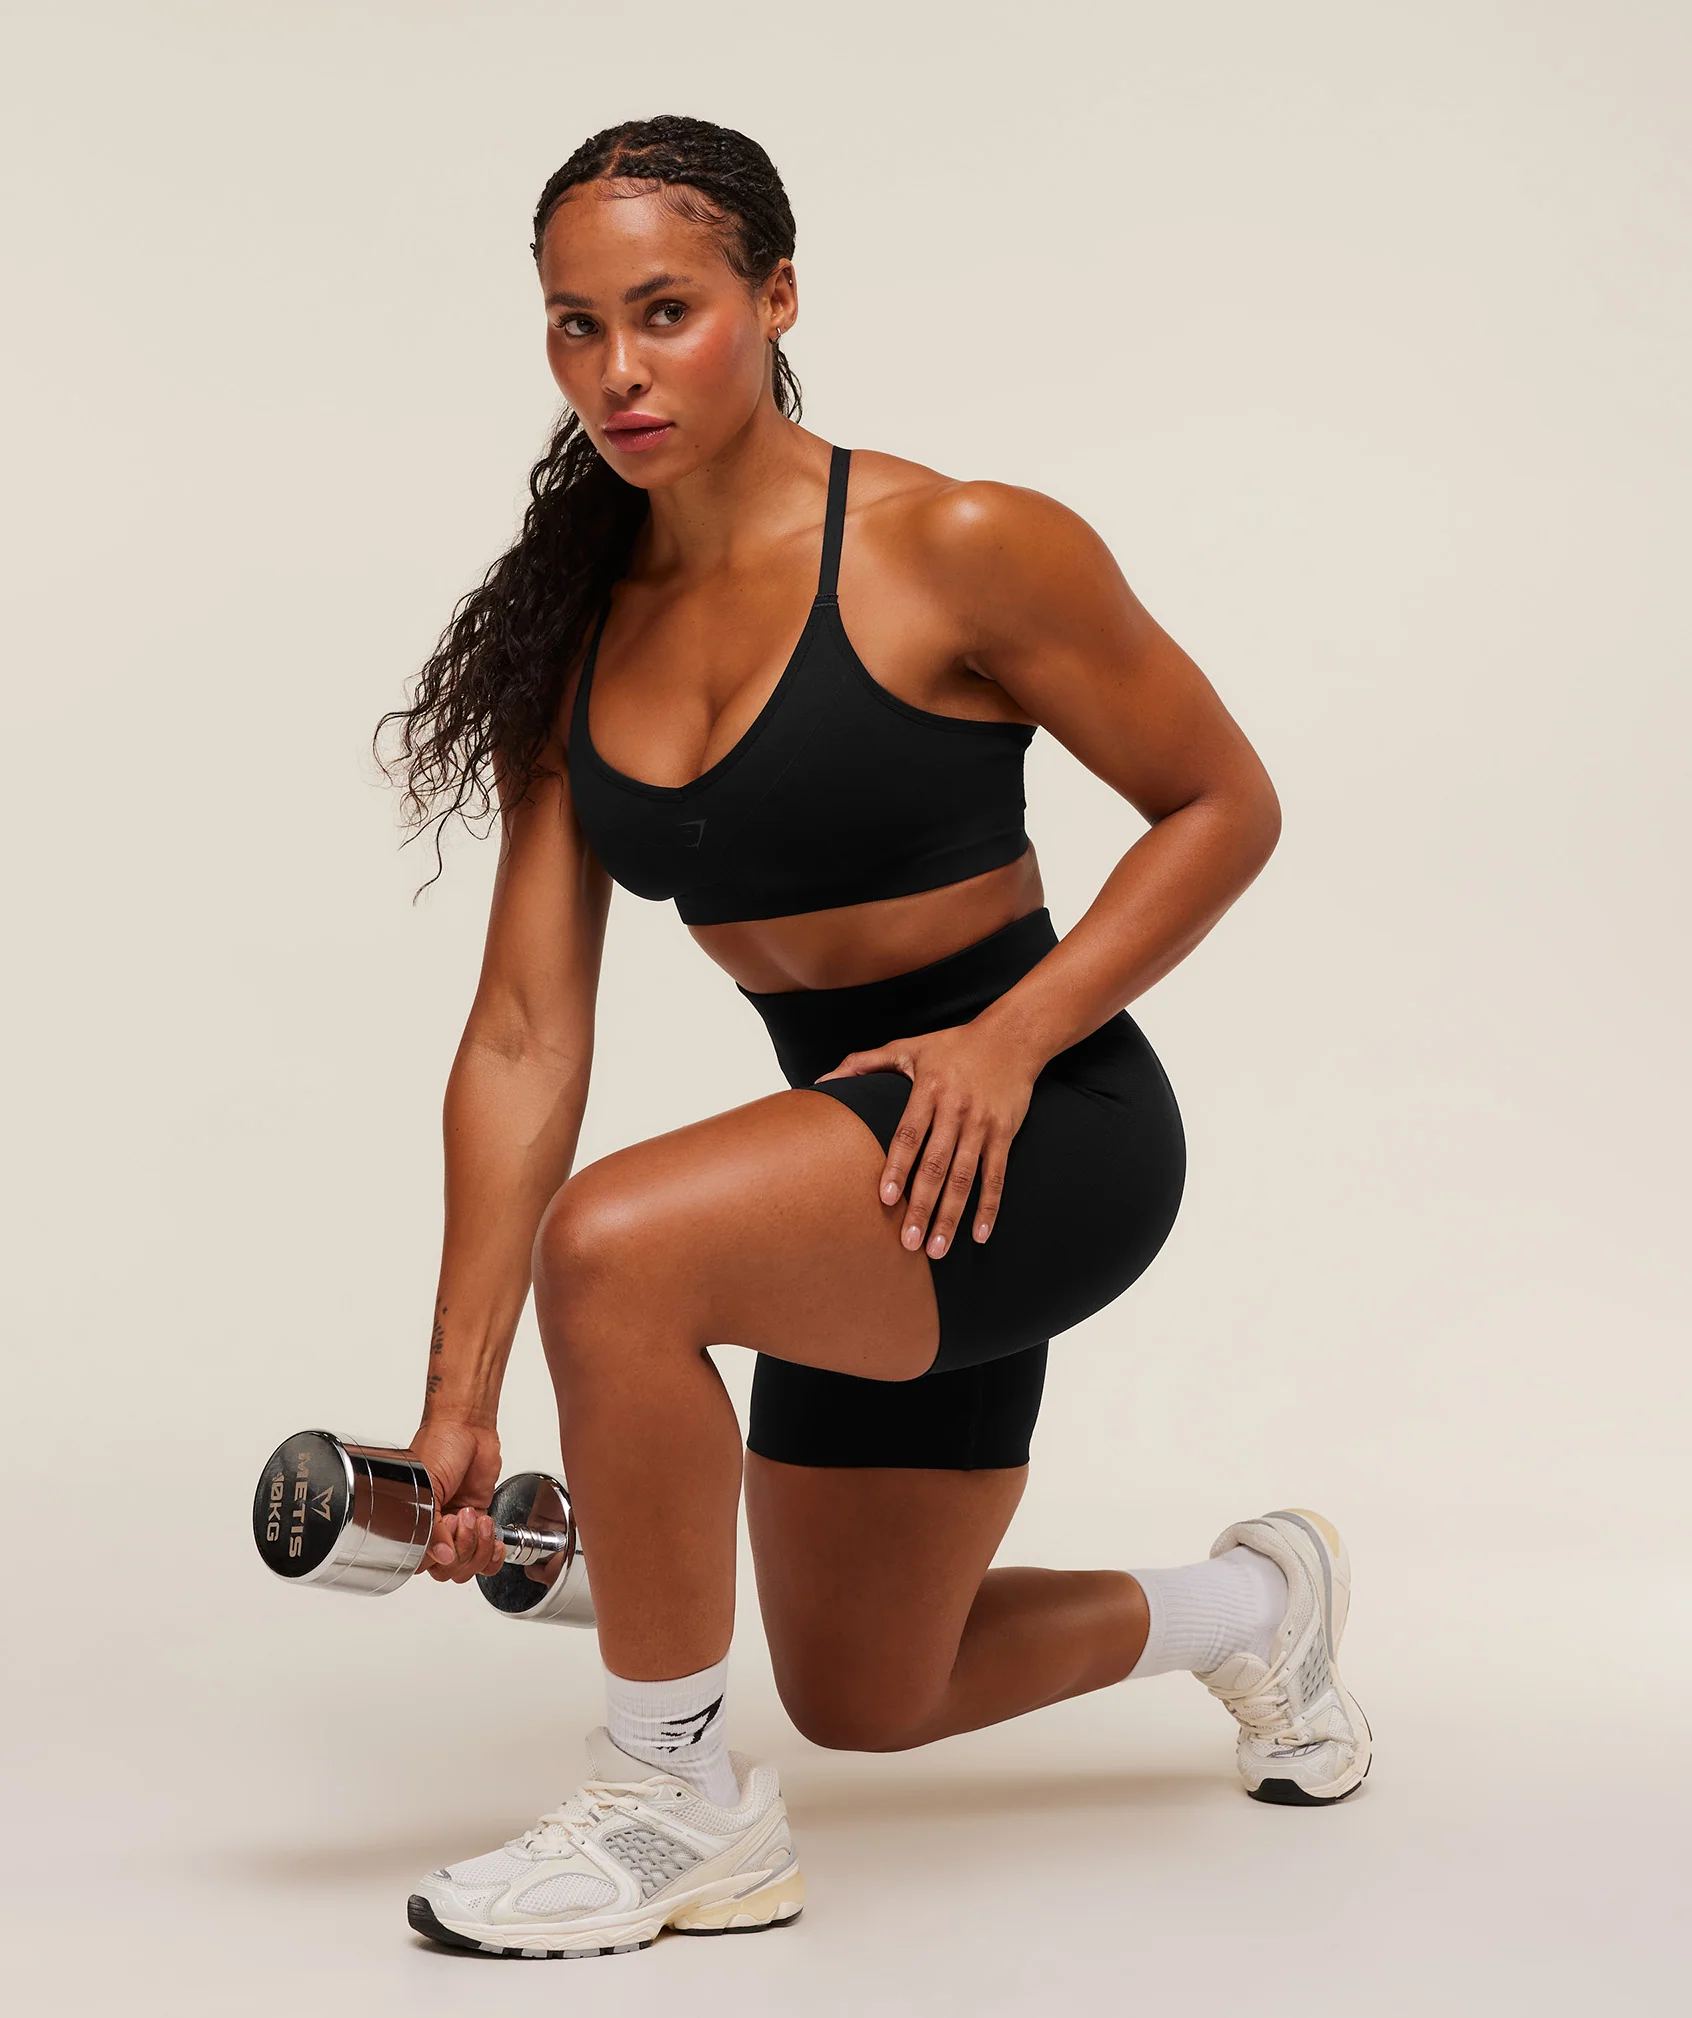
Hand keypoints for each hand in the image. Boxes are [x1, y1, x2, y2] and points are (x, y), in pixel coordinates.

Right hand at [408, 1416, 504, 1583]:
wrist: (468, 1426)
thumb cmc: (440, 1445)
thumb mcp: (428, 1485)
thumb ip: (433, 1525)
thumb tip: (442, 1556)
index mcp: (412, 1524)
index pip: (419, 1564)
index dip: (435, 1558)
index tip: (445, 1536)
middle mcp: (435, 1530)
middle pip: (446, 1571)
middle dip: (461, 1551)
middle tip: (462, 1518)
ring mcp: (459, 1528)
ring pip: (468, 1567)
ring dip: (478, 1548)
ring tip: (478, 1519)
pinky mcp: (481, 1522)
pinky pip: (487, 1555)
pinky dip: (494, 1555)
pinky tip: (494, 1538)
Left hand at [813, 1021, 1038, 1257]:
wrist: (1012, 1037)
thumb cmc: (953, 1045)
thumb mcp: (908, 1047)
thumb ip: (864, 1063)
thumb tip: (823, 1080)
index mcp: (928, 1091)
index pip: (909, 1135)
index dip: (897, 1167)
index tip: (885, 1199)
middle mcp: (955, 1111)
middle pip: (936, 1166)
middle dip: (922, 1207)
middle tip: (908, 1243)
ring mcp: (982, 1125)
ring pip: (965, 1178)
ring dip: (951, 1216)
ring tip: (937, 1249)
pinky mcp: (1004, 1134)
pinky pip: (997, 1176)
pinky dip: (990, 1207)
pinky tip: (980, 1236)